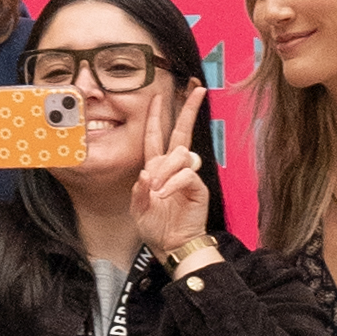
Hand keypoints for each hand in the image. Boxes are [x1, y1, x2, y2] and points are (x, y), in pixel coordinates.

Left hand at [130, 83, 213, 264]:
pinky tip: (165, 194)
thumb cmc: (156, 227)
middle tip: (198, 90)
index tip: (158, 96)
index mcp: (157, 168)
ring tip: (157, 191)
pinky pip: (186, 174)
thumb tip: (147, 173)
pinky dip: (173, 183)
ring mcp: (187, 175)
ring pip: (179, 154)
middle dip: (188, 109)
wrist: (172, 246)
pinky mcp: (197, 187)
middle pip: (181, 132)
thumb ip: (140, 192)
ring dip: (165, 169)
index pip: (155, 136)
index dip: (156, 117)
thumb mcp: (138, 209)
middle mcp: (173, 167)